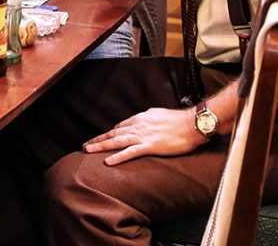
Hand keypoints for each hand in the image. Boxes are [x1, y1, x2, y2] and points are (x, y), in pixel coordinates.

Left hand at [83, 106, 203, 165]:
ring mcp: (143, 136)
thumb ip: (150, 119)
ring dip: (100, 146)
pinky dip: (118, 156)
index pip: (121, 126)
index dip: (110, 133)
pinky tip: (107, 161)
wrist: (192, 124)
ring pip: (117, 141)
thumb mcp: (160, 115)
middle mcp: (138, 125)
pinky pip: (130, 152)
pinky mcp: (150, 146)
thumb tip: (146, 122)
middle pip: (114, 133)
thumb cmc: (180, 120)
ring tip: (87, 151)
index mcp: (141, 118)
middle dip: (99, 139)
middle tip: (86, 145)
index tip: (103, 138)